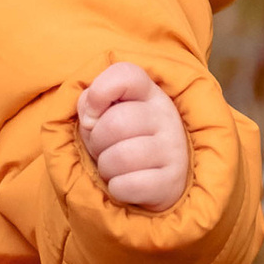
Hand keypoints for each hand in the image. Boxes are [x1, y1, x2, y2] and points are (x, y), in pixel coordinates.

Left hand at [78, 63, 190, 210]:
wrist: (157, 179)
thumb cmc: (122, 141)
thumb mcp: (104, 115)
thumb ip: (90, 103)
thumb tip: (90, 118)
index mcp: (148, 93)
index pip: (125, 75)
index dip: (99, 92)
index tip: (93, 114)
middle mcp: (166, 116)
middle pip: (116, 122)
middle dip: (96, 142)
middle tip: (104, 149)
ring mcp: (173, 148)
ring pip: (120, 157)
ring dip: (105, 167)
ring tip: (115, 167)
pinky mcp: (172, 181)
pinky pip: (128, 186)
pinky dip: (116, 188)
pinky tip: (125, 184)